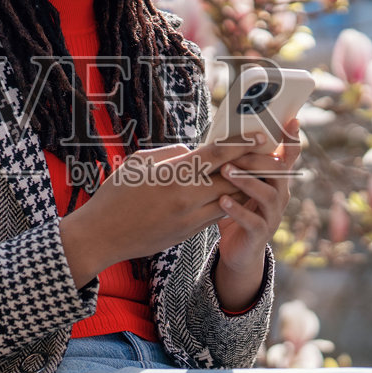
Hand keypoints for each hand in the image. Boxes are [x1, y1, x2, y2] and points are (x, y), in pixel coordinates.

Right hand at [58, 142, 244, 286]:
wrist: (102, 236)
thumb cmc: (115, 194)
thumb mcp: (138, 162)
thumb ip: (170, 154)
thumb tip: (192, 151)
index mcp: (174, 173)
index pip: (217, 154)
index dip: (242, 143)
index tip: (260, 136)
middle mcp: (186, 196)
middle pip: (231, 177)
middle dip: (252, 165)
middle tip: (270, 155)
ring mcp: (188, 218)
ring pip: (228, 199)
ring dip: (244, 187)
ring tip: (257, 175)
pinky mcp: (187, 234)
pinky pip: (214, 215)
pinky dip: (227, 203)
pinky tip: (235, 194)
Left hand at [213, 118, 300, 308]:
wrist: (239, 251)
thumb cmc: (238, 210)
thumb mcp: (240, 185)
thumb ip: (239, 164)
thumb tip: (224, 135)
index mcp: (276, 181)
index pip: (289, 157)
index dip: (293, 139)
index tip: (293, 120)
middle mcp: (280, 196)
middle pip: (277, 172)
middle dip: (256, 160)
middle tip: (233, 152)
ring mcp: (273, 215)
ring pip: (267, 194)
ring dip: (246, 181)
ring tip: (226, 171)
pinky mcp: (261, 234)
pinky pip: (252, 220)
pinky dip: (237, 210)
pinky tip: (222, 201)